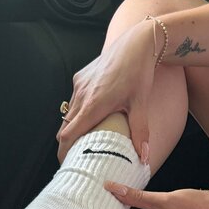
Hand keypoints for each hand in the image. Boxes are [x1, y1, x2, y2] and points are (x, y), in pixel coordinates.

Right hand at [57, 22, 154, 162]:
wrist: (136, 43)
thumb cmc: (139, 72)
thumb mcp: (141, 104)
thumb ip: (140, 131)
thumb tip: (144, 157)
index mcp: (93, 104)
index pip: (69, 135)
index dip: (64, 152)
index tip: (67, 164)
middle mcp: (82, 94)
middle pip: (65, 127)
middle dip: (68, 144)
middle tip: (77, 159)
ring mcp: (79, 84)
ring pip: (69, 114)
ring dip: (74, 128)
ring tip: (85, 141)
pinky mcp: (80, 77)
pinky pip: (74, 100)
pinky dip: (78, 113)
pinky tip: (91, 118)